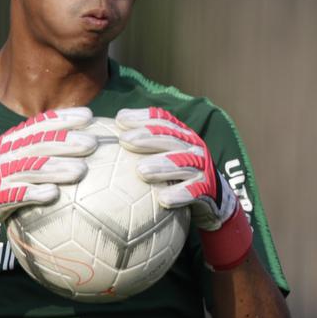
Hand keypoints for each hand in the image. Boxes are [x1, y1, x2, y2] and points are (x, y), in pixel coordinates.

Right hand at [0, 108, 96, 273]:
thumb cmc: (1, 179)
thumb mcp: (15, 157)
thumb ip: (40, 148)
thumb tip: (81, 138)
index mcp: (12, 140)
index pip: (39, 124)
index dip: (63, 118)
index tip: (88, 116)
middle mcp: (6, 154)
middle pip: (39, 144)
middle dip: (66, 142)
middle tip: (92, 143)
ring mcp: (1, 175)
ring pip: (31, 169)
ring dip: (57, 169)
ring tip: (81, 171)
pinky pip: (17, 195)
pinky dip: (35, 194)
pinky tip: (53, 195)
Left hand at [115, 107, 252, 269]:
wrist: (213, 200)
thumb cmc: (175, 175)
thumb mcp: (161, 156)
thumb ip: (139, 147)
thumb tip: (102, 138)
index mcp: (180, 135)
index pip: (162, 120)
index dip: (142, 118)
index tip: (119, 119)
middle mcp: (193, 147)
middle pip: (171, 138)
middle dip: (148, 137)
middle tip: (125, 140)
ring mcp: (202, 168)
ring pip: (183, 163)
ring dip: (163, 166)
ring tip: (140, 171)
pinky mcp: (208, 190)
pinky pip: (195, 192)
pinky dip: (180, 195)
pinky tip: (163, 200)